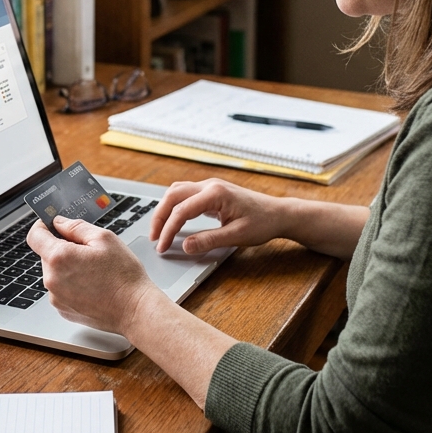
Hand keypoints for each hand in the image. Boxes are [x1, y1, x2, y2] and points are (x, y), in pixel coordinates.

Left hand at [26, 216, 162, 334]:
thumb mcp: (104, 238)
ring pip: (55, 272)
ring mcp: (56, 297)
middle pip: (47, 254)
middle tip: (88, 250)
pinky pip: (61, 289)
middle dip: (63, 248)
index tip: (51, 223)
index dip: (42, 225)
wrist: (134, 310)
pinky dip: (72, 284)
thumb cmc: (123, 276)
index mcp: (59, 258)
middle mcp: (52, 279)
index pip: (35, 235)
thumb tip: (59, 222)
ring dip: (68, 267)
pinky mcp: (63, 309)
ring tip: (94, 271)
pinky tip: (93, 285)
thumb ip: (76, 227)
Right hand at [149, 178, 288, 254]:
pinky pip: (185, 194)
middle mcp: (210, 185)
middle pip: (173, 196)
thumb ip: (209, 241)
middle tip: (154, 238)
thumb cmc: (262, 223)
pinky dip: (174, 206)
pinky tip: (172, 221)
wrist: (278, 213)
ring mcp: (210, 186)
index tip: (162, 247)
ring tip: (159, 230)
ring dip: (164, 209)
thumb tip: (185, 246)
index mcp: (215, 194)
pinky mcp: (211, 191)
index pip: (181, 210)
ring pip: (176, 192)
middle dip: (159, 217)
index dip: (169, 230)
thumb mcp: (237, 236)